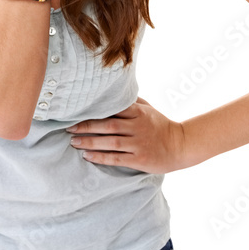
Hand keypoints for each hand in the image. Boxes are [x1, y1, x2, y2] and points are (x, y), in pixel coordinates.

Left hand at [65, 96, 186, 173]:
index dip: (94, 110)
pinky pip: (116, 158)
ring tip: (73, 142)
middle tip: (68, 127)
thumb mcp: (148, 109)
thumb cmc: (161, 125)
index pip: (113, 109)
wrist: (180, 146)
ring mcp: (138, 143)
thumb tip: (113, 89)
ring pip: (110, 142)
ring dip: (89, 142)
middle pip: (108, 125)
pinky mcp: (139, 159)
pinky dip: (100, 157)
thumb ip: (131, 101)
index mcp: (138, 113)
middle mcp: (137, 127)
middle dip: (86, 126)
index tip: (76, 110)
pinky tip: (87, 156)